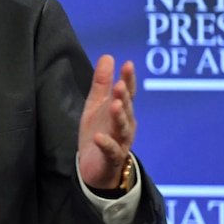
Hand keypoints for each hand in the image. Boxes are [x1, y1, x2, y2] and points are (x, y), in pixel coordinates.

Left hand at [77, 55, 136, 189]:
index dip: (128, 79)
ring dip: (119, 117)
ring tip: (115, 105)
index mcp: (122, 111)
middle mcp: (125, 126)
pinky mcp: (111, 158)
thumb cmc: (99, 131)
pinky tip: (99, 137)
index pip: (127, 93)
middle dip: (124, 97)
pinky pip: (110, 151)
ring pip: (122, 129)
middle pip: (127, 109)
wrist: (95, 167)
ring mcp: (121, 142)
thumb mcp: (96, 105)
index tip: (127, 64)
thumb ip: (102, 82)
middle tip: (120, 85)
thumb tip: (108, 56)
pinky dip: (105, 143)